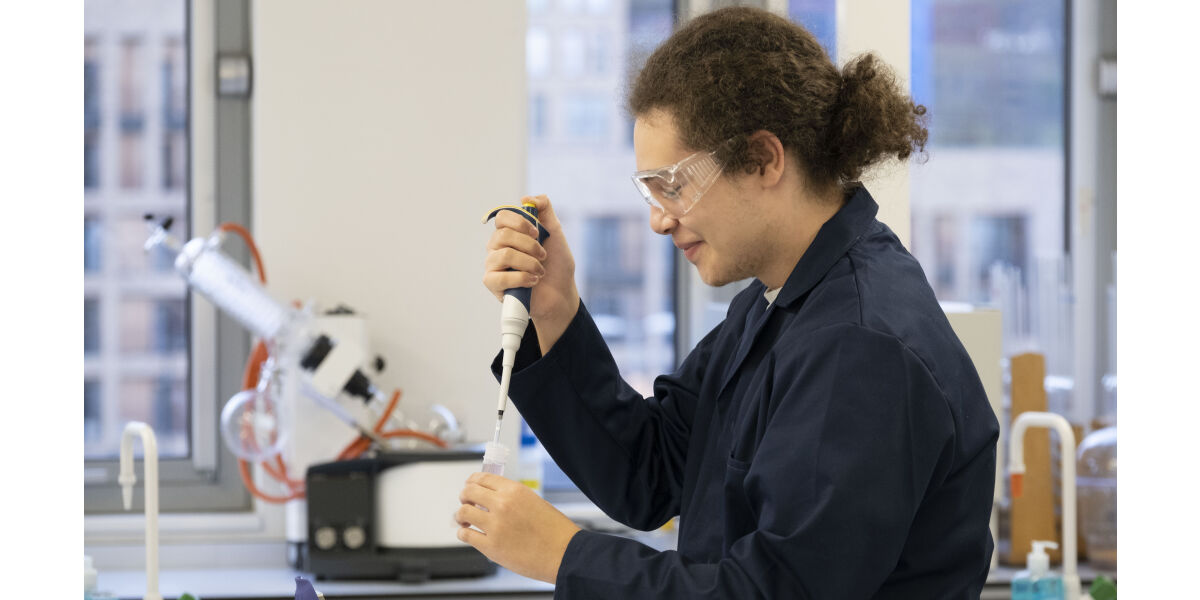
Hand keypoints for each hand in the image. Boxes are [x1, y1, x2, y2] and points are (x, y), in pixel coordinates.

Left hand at [455, 472, 580, 583]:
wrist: (564, 553)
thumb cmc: (554, 530)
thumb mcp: (533, 502)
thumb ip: (511, 498)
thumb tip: (489, 497)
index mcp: (514, 491)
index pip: (482, 478)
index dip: (471, 482)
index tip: (469, 486)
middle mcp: (502, 505)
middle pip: (468, 492)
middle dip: (464, 497)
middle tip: (466, 503)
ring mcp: (495, 526)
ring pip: (463, 512)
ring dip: (461, 515)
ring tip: (466, 520)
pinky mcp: (491, 546)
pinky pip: (465, 535)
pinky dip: (463, 533)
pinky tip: (468, 534)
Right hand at [483, 195, 579, 352]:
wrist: (561, 294)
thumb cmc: (557, 265)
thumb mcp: (555, 232)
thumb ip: (544, 210)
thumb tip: (527, 198)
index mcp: (510, 233)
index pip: (502, 217)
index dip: (520, 221)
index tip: (537, 232)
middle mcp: (497, 247)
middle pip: (503, 235)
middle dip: (529, 245)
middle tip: (543, 255)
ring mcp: (493, 266)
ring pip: (504, 255)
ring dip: (529, 263)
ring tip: (540, 272)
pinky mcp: (493, 284)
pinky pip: (499, 277)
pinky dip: (521, 278)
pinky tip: (533, 281)